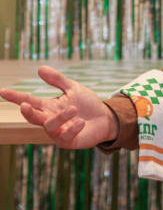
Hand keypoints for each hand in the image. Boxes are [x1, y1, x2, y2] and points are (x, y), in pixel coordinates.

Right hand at [0, 66, 118, 148]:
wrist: (105, 118)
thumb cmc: (87, 104)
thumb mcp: (73, 88)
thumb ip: (57, 80)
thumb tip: (39, 68)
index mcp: (48, 107)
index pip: (29, 101)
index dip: (15, 97)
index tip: (2, 91)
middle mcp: (49, 120)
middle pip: (33, 118)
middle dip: (27, 112)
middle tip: (24, 105)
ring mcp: (58, 132)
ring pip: (50, 126)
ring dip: (61, 117)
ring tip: (74, 109)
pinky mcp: (69, 141)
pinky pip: (65, 136)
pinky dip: (73, 128)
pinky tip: (81, 122)